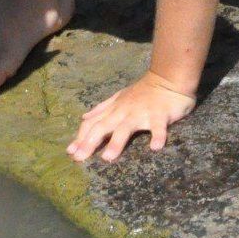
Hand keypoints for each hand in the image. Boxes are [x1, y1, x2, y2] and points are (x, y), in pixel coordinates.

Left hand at [65, 71, 195, 162]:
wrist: (167, 78)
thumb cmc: (143, 91)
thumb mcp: (119, 98)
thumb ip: (101, 109)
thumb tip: (83, 118)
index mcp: (114, 109)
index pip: (93, 123)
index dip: (81, 136)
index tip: (71, 152)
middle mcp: (124, 111)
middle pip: (103, 126)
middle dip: (90, 142)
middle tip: (79, 158)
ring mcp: (141, 113)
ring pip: (126, 128)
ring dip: (117, 142)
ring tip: (108, 158)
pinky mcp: (160, 114)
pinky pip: (158, 127)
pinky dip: (158, 136)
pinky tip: (155, 147)